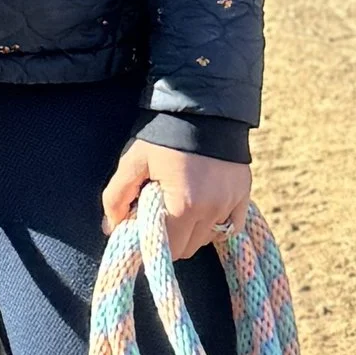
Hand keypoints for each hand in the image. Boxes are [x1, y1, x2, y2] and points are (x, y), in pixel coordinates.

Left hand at [101, 138, 251, 263]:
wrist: (202, 106)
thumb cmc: (163, 134)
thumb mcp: (134, 161)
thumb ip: (117, 196)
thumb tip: (111, 227)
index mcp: (183, 206)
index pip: (167, 249)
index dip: (150, 243)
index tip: (142, 228)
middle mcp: (211, 210)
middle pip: (188, 248)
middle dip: (170, 239)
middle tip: (159, 214)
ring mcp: (230, 203)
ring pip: (208, 238)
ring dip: (192, 231)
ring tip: (180, 205)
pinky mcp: (244, 194)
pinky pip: (232, 226)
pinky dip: (216, 225)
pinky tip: (203, 209)